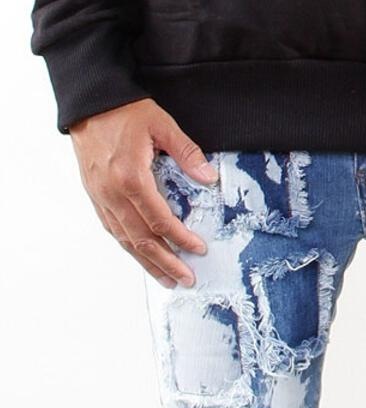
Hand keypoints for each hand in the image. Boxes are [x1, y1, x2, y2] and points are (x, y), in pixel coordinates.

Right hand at [69, 97, 217, 287]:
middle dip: (167, 263)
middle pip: (143, 240)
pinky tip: (143, 257)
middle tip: (186, 279)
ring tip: (168, 279)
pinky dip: (129, 247)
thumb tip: (209, 178)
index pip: (160, 221)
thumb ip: (187, 153)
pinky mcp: (95, 196)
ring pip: (126, 241)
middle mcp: (113, 193)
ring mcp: (101, 197)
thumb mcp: (161, 125)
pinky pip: (113, 230)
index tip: (198, 250)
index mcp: (131, 178)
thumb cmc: (123, 111)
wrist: (88, 102)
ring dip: (148, 264)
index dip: (180, 239)